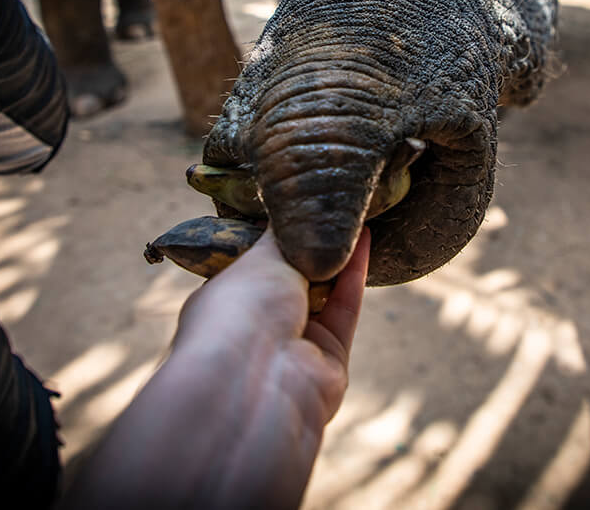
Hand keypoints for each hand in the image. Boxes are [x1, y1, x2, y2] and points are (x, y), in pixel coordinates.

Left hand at [62, 226, 370, 508]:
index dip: (274, 238)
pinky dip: (355, 275)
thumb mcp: (258, 258)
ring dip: (338, 256)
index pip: (251, 265)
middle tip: (332, 205)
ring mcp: (293, 345)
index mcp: (223, 302)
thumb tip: (291, 208)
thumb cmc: (238, 311)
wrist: (256, 383)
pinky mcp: (329, 359)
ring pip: (322, 294)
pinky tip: (366, 237)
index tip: (296, 205)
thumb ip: (280, 236)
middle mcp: (256, 326)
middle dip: (311, 248)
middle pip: (291, 281)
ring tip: (357, 213)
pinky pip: (345, 308)